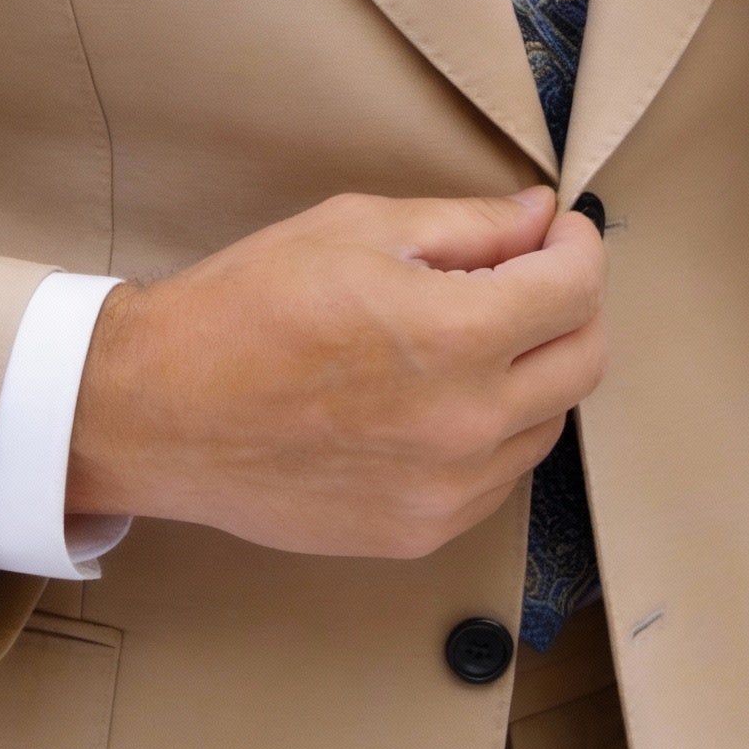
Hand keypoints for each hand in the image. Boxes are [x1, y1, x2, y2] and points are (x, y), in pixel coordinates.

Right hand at [65, 187, 607, 559]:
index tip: (561, 231)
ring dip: (534, 370)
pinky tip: (441, 397)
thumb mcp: (356, 228)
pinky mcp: (420, 532)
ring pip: (549, 422)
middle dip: (574, 305)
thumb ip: (466, 225)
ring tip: (473, 336)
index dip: (579, 247)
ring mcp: (446, 490)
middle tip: (532, 274)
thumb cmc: (247, 305)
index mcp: (452, 335)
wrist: (162, 410)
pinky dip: (495, 430)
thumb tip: (540, 217)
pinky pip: (500, 476)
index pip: (576, 289)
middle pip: (585, 360)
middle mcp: (465, 423)